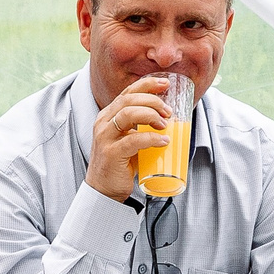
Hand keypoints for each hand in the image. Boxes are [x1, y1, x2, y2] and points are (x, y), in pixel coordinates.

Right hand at [84, 78, 177, 202]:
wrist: (104, 190)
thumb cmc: (120, 164)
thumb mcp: (129, 140)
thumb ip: (141, 128)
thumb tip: (170, 121)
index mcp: (108, 116)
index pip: (127, 93)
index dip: (147, 85)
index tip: (166, 84)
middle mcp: (103, 123)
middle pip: (129, 100)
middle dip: (152, 101)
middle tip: (169, 111)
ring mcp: (105, 137)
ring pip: (128, 114)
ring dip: (151, 115)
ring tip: (165, 125)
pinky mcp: (111, 153)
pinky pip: (133, 140)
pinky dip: (151, 138)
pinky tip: (163, 141)